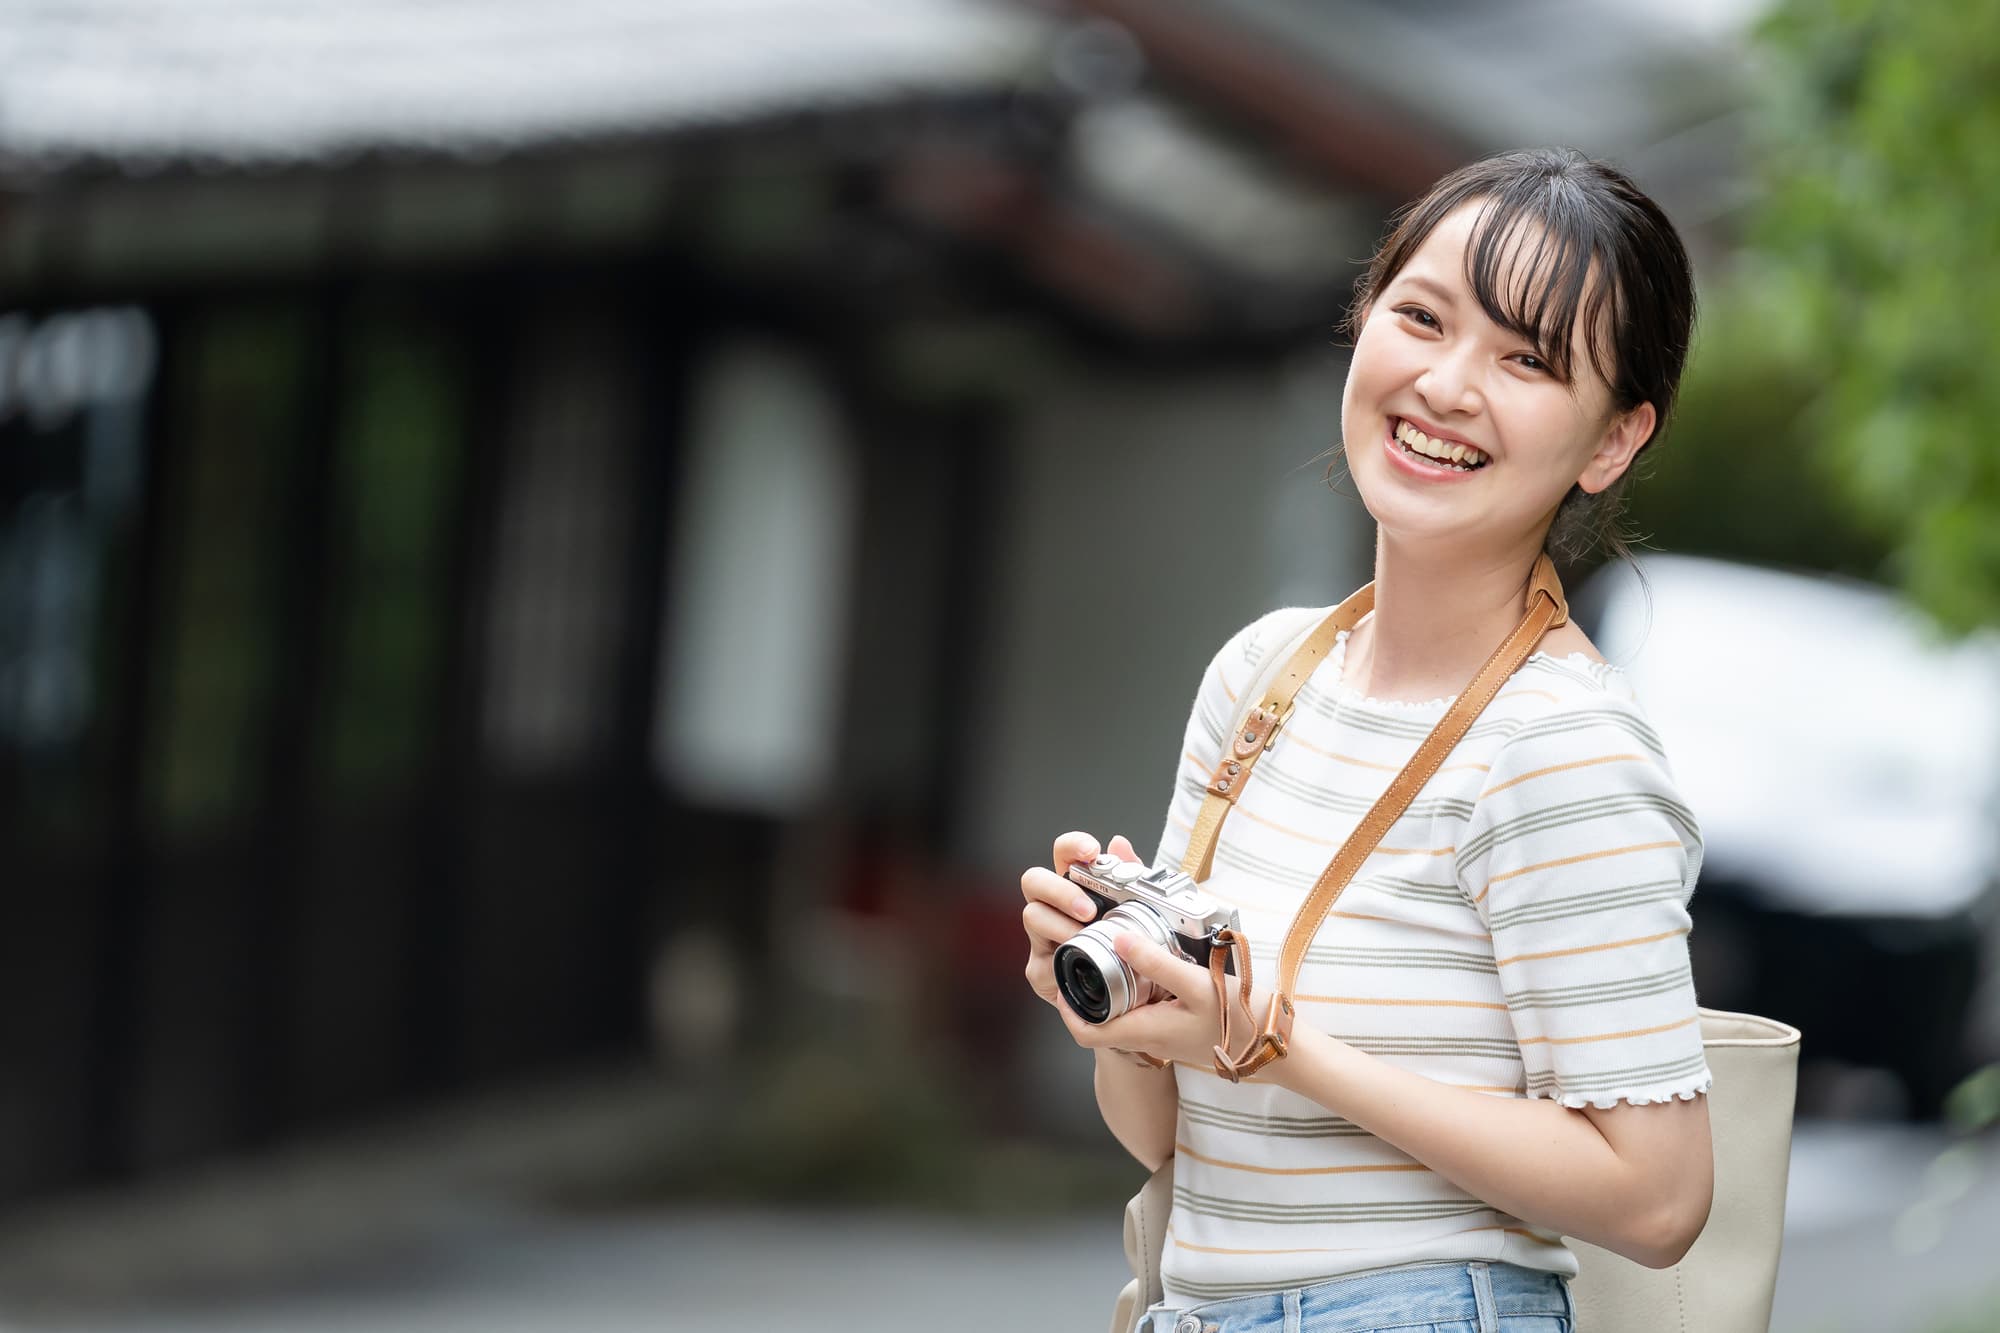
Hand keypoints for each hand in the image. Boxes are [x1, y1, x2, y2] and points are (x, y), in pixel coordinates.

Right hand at [1021, 830, 1138, 1016]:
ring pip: (1032, 916)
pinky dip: (1060, 963)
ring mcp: (1042, 938)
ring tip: (1084, 938)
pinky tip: (1080, 966)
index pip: (1063, 853)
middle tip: (1088, 910)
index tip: (1091, 851)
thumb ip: (1131, 876)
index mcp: (1077, 886)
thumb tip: (1120, 844)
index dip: (1072, 846)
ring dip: (1060, 926)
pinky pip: (1042, 963)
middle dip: (1060, 890)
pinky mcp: (1041, 970)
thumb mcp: (1140, 911)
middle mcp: (1053, 907)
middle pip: (1033, 880)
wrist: (1130, 999)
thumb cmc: (1130, 948)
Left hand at [1053, 929, 1280, 1075]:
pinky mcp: (1180, 1027)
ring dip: (1114, 988)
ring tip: (1111, 952)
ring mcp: (1165, 1035)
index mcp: (1145, 1032)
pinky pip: (1148, 1010)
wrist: (1278, 1048)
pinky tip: (1150, 963)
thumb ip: (1156, 963)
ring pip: (1125, 1014)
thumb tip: (1116, 939)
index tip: (1062, 980)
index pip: (1087, 1034)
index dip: (1066, 1011)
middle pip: (1102, 1021)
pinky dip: (1140, 988)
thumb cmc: (1240, 1022)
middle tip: (1084, 955)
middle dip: (1088, 993)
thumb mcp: (1197, 985)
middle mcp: (1150, 1038)